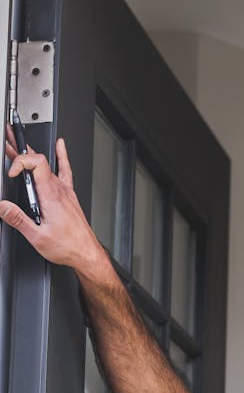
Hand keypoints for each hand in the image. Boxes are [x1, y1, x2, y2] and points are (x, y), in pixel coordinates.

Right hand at [1, 131, 104, 269]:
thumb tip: (2, 206)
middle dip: (19, 151)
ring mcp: (65, 191)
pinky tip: (60, 145)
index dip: (20, 161)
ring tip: (17, 143)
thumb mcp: (37, 236)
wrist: (86, 253)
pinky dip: (62, 156)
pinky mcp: (68, 196)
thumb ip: (18, 219)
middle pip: (38, 161)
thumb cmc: (68, 246)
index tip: (11, 173)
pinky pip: (65, 170)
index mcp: (50, 196)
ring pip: (47, 165)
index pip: (35, 163)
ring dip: (31, 154)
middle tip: (6, 139)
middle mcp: (59, 190)